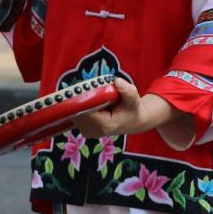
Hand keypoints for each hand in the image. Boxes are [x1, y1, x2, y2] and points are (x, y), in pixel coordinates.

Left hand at [72, 77, 190, 139]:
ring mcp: (87, 131)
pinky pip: (77, 112)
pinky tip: (89, 99)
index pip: (83, 109)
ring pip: (75, 110)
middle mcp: (92, 131)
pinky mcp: (85, 127)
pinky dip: (80, 104)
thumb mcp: (135, 99)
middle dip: (82, 98)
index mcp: (102, 125)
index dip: (84, 97)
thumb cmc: (135, 110)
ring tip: (93, 95)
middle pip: (76, 109)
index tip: (87, 86)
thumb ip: (127, 91)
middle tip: (91, 86)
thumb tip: (118, 82)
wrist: (137, 121)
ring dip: (81, 100)